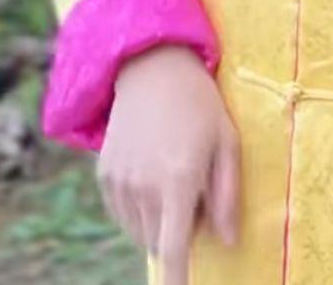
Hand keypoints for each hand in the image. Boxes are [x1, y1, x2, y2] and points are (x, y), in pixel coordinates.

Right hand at [99, 45, 238, 282]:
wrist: (152, 69)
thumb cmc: (201, 104)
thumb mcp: (227, 141)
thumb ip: (227, 194)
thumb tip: (228, 241)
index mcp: (178, 180)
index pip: (174, 248)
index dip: (177, 280)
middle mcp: (143, 188)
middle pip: (160, 241)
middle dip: (180, 232)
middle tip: (197, 191)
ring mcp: (120, 183)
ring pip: (140, 230)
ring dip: (159, 222)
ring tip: (176, 175)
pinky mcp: (105, 176)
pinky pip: (124, 213)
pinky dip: (140, 210)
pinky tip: (155, 174)